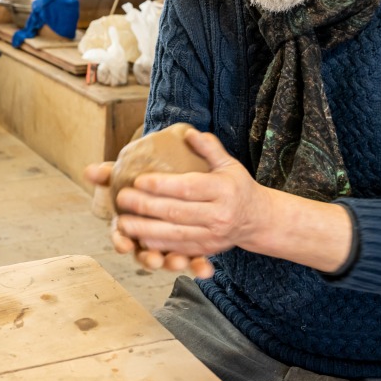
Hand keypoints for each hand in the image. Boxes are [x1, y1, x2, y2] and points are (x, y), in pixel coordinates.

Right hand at [84, 160, 212, 275]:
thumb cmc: (148, 185)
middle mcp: (148, 242)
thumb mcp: (129, 176)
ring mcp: (168, 248)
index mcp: (130, 226)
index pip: (120, 237)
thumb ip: (110, 174)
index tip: (123, 244)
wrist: (181, 190)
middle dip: (149, 259)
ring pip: (168, 260)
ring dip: (173, 264)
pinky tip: (206, 269)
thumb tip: (90, 170)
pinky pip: (194, 261)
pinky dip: (199, 267)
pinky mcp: (190, 251)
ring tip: (180, 262)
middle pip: (144, 254)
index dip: (121, 241)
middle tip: (154, 258)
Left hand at [110, 128, 268, 275]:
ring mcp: (214, 235)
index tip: (137, 180)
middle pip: (177, 212)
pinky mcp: (208, 249)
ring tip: (123, 223)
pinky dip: (159, 245)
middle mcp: (219, 215)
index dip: (161, 185)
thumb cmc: (237, 186)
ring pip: (175, 234)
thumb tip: (188, 132)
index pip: (188, 187)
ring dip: (146, 230)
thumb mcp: (228, 164)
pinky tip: (140, 239)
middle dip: (146, 207)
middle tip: (121, 199)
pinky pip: (181, 248)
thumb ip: (209, 148)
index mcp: (223, 190)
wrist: (258, 219)